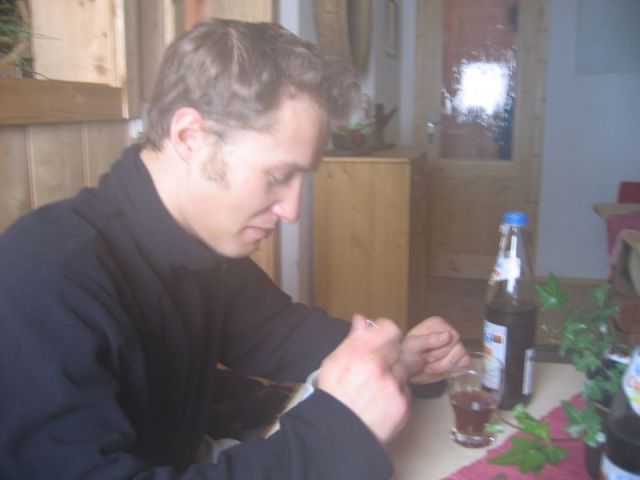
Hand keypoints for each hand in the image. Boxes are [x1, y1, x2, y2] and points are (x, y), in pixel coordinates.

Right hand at [317, 314, 410, 444]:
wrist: (340, 434)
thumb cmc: (335, 398)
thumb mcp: (334, 362)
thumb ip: (353, 339)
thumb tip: (362, 320)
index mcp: (359, 353)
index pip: (389, 329)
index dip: (387, 332)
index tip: (383, 336)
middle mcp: (378, 366)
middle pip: (398, 348)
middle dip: (390, 355)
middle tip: (377, 368)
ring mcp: (393, 385)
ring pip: (403, 369)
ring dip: (394, 374)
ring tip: (376, 388)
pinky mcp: (403, 403)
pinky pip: (406, 389)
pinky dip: (397, 392)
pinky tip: (381, 400)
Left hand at [401, 316, 468, 383]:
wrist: (408, 372)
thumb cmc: (407, 356)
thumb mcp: (413, 347)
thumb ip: (429, 340)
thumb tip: (448, 335)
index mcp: (438, 324)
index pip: (453, 336)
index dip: (440, 350)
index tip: (425, 354)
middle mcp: (449, 332)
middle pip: (459, 349)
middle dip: (441, 360)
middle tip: (427, 361)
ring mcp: (456, 346)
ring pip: (464, 358)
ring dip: (445, 367)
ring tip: (431, 367)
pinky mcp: (460, 359)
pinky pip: (465, 365)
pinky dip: (452, 371)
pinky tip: (440, 370)